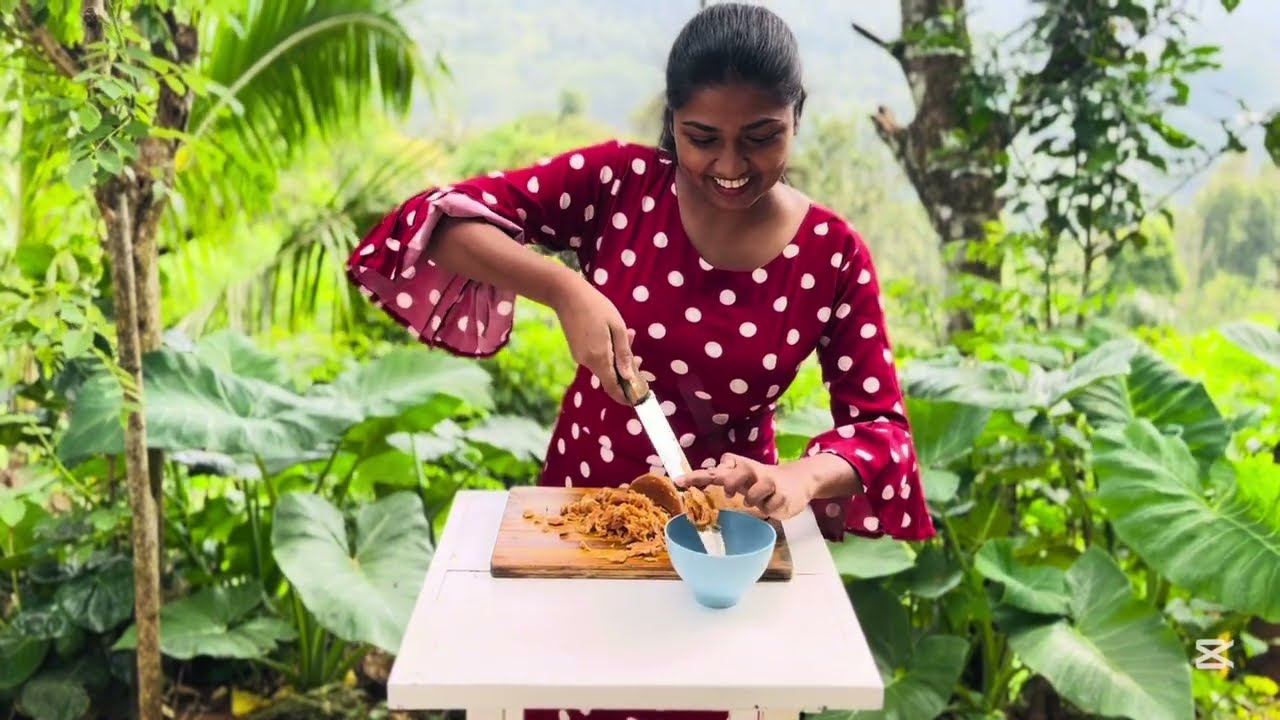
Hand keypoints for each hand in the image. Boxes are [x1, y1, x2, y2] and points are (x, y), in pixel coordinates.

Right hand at [550, 274, 637, 405]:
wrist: (567, 294)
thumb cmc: (596, 307)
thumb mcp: (617, 328)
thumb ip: (623, 354)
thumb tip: (629, 378)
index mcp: (598, 358)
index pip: (613, 387)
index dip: (626, 396)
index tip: (638, 398)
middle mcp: (587, 362)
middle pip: (610, 376)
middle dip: (626, 370)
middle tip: (639, 356)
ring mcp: (579, 357)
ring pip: (604, 365)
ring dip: (618, 357)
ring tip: (627, 334)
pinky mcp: (576, 350)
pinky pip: (596, 358)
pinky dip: (607, 352)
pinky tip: (612, 335)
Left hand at [677, 453, 815, 519]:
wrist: (798, 481)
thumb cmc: (762, 482)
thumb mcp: (742, 479)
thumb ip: (723, 479)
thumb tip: (700, 488)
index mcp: (737, 469)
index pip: (713, 471)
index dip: (696, 477)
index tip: (679, 482)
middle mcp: (751, 472)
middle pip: (735, 473)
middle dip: (731, 482)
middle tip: (730, 493)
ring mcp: (768, 482)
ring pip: (755, 491)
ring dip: (752, 498)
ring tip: (755, 501)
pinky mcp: (782, 495)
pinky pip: (770, 505)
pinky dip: (769, 508)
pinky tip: (773, 504)